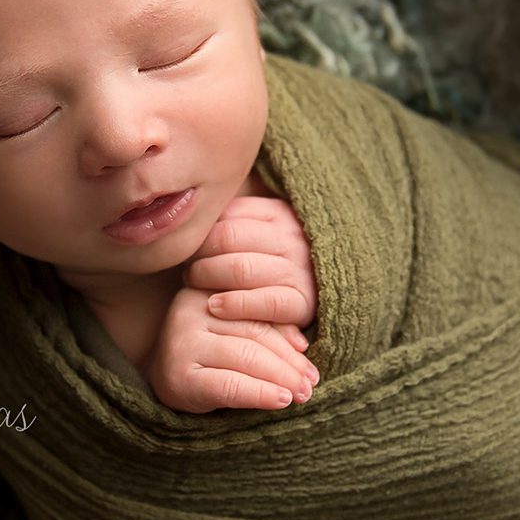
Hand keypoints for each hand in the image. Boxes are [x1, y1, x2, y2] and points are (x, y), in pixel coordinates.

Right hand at [144, 283, 320, 413]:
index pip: (256, 309)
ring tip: (302, 394)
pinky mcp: (178, 374)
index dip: (287, 333)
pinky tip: (280, 401)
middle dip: (289, 361)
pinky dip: (260, 394)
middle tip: (311, 382)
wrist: (162, 381)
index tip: (308, 352)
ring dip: (281, 378)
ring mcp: (181, 340)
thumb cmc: (210, 354)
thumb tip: (303, 344)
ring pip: (246, 357)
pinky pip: (229, 385)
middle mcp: (189, 308)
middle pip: (254, 333)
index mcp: (206, 287)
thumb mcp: (237, 332)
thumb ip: (265, 327)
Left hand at [182, 196, 318, 336]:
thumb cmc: (278, 263)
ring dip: (207, 277)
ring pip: (240, 269)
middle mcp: (291, 238)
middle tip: (188, 269)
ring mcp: (298, 270)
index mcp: (279, 214)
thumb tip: (189, 216)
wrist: (332, 291)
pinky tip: (214, 306)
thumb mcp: (263, 231)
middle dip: (199, 255)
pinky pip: (264, 302)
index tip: (189, 247)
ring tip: (194, 284)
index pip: (227, 214)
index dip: (201, 232)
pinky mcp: (302, 303)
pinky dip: (235, 304)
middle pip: (227, 238)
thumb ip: (235, 221)